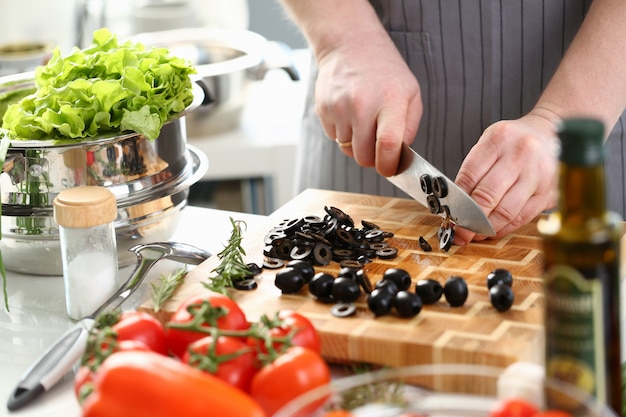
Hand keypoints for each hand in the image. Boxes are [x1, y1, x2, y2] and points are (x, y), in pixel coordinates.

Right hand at [314, 32, 422, 175]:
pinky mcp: (323, 109)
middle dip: (372, 159)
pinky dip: (343, 133)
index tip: (389, 169)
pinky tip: (349, 113)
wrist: (349, 45)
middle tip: (378, 148)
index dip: (388, 165)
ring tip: (363, 121)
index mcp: (390, 101)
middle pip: (363, 156)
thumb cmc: (385, 71)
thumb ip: (409, 128)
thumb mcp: (410, 93)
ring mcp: (339, 107)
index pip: (386, 145)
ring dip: (357, 144)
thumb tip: (399, 157)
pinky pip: (334, 138)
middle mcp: (362, 104)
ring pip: (347, 150)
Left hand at [453, 113, 559, 243]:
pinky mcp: (549, 192)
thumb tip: (455, 205)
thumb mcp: (489, 144)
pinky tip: (493, 231)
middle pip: (487, 196)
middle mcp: (520, 155)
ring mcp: (538, 175)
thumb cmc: (513, 142)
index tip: (449, 215)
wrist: (550, 133)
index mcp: (498, 140)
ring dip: (486, 228)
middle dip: (469, 220)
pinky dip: (505, 228)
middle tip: (459, 233)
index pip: (469, 176)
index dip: (456, 201)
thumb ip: (473, 171)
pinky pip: (523, 218)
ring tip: (474, 234)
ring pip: (506, 212)